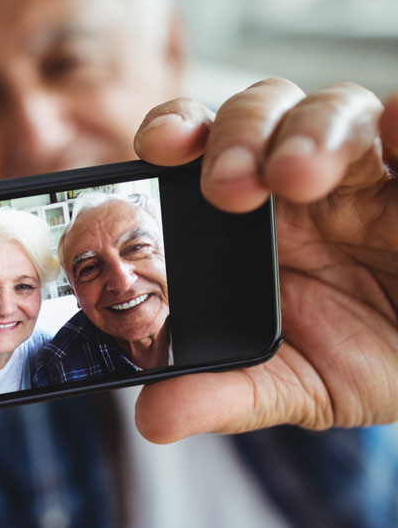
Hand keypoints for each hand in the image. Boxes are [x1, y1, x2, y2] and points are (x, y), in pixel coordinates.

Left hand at [132, 80, 397, 442]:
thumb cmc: (362, 356)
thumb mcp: (297, 384)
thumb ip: (227, 395)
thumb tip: (152, 418)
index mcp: (250, 220)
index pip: (200, 149)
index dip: (175, 132)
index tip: (153, 149)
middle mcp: (301, 181)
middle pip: (258, 113)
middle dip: (237, 136)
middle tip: (228, 186)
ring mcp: (367, 171)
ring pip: (332, 108)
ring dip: (309, 130)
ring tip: (298, 174)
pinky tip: (393, 133)